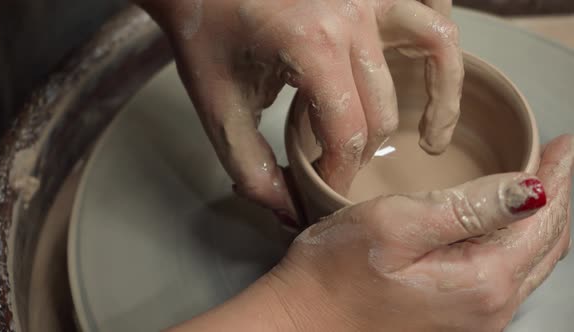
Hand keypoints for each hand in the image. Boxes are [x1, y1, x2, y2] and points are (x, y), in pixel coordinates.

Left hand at [136, 0, 463, 220]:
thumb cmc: (206, 28)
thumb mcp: (219, 105)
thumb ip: (250, 165)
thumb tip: (287, 207)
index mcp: (310, 43)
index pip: (348, 131)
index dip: (341, 173)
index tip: (330, 188)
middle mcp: (350, 13)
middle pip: (382, 106)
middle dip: (363, 150)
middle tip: (342, 166)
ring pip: (435, 45)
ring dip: (442, 95)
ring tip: (430, 137)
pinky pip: (430, 6)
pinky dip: (437, 40)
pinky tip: (427, 68)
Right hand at [266, 135, 572, 330]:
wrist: (302, 320)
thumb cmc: (334, 272)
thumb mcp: (394, 225)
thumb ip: (465, 208)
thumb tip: (531, 190)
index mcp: (481, 280)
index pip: (541, 218)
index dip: (559, 175)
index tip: (565, 142)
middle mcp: (489, 307)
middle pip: (546, 243)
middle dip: (558, 195)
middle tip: (560, 155)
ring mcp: (474, 316)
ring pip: (530, 259)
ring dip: (540, 217)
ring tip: (544, 181)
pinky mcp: (455, 315)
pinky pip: (506, 272)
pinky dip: (517, 238)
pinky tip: (506, 220)